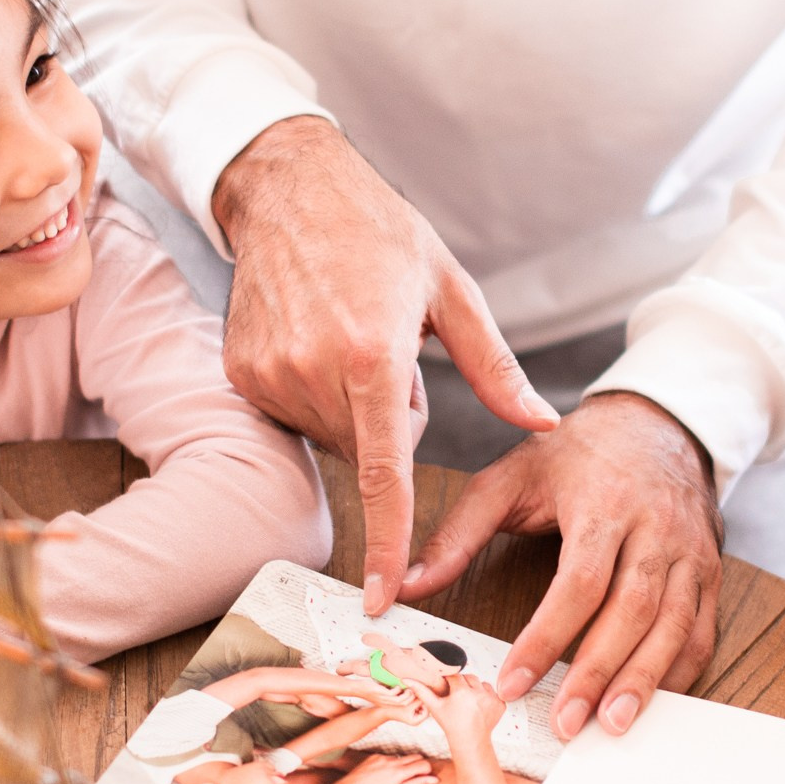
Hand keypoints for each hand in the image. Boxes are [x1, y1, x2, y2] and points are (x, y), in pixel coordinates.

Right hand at [213, 117, 557, 614]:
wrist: (288, 188)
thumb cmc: (378, 231)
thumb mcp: (451, 289)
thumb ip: (497, 369)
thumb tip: (542, 423)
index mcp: (372, 353)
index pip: (385, 472)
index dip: (389, 542)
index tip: (383, 595)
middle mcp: (313, 370)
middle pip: (370, 450)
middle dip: (390, 419)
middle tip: (387, 349)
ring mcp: (270, 374)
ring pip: (334, 436)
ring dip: (352, 407)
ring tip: (348, 334)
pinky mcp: (242, 372)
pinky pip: (295, 415)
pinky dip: (315, 393)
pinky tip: (316, 338)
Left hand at [323, 752, 437, 783]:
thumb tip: (435, 779)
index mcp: (400, 772)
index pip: (424, 764)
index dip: (427, 769)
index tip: (426, 775)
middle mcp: (393, 762)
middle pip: (416, 756)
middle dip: (419, 764)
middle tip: (416, 774)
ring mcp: (384, 757)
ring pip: (402, 757)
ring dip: (404, 764)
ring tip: (395, 777)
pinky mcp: (376, 755)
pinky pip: (390, 756)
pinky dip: (391, 763)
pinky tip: (383, 773)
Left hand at [400, 392, 720, 739]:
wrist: (658, 424)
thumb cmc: (578, 455)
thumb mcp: (511, 476)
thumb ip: (458, 533)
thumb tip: (403, 586)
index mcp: (603, 502)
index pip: (579, 580)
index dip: (548, 636)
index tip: (514, 682)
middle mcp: (655, 527)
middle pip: (632, 609)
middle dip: (598, 672)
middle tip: (566, 723)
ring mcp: (690, 550)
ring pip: (675, 625)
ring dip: (644, 681)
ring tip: (610, 726)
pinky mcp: (710, 569)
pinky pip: (702, 629)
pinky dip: (680, 671)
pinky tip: (652, 703)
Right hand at [416, 673, 503, 742]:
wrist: (470, 741)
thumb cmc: (451, 725)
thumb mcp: (435, 707)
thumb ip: (421, 691)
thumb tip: (406, 679)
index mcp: (462, 692)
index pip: (455, 676)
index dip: (451, 683)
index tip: (449, 691)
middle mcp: (479, 693)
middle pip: (470, 678)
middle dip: (464, 685)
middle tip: (458, 698)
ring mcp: (491, 699)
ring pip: (482, 683)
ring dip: (476, 690)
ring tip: (469, 704)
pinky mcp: (500, 704)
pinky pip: (493, 692)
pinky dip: (486, 697)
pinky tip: (478, 708)